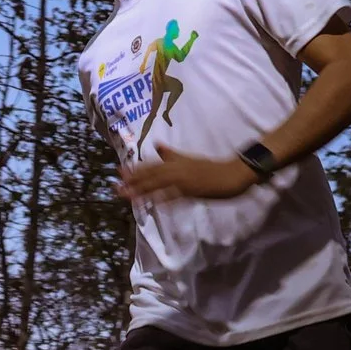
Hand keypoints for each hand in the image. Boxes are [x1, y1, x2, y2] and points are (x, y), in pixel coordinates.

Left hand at [116, 143, 259, 201]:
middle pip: (153, 176)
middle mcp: (179, 170)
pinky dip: (166, 200)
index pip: (152, 165)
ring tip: (128, 197)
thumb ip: (172, 154)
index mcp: (177, 162)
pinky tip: (154, 204)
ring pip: (162, 186)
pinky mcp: (195, 192)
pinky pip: (178, 197)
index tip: (119, 172)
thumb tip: (157, 145)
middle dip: (134, 182)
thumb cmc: (211, 167)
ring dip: (144, 192)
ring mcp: (186, 181)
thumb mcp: (189, 158)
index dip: (135, 169)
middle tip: (117, 187)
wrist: (233, 173)